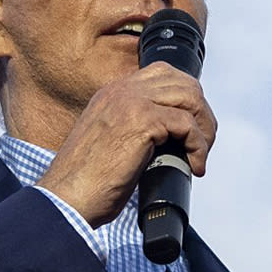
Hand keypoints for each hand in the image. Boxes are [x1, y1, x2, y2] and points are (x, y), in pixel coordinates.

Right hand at [37, 63, 214, 227]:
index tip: (193, 128)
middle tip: (202, 144)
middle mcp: (122, 90)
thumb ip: (134, 126)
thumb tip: (171, 135)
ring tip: (200, 155)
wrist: (67, 197)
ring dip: (203, 129)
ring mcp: (131, 102)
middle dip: (201, 113)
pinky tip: (194, 166)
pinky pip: (187, 124)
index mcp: (112, 92)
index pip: (163, 74)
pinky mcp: (141, 122)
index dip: (186, 99)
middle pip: (183, 83)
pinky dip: (198, 146)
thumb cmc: (87, 181)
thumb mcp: (110, 140)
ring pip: (190, 98)